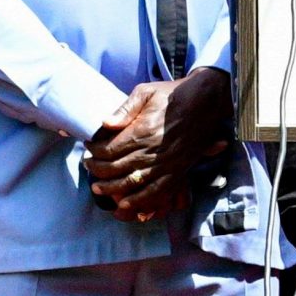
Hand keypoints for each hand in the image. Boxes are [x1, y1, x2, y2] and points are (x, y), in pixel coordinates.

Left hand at [86, 69, 233, 222]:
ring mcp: (166, 164)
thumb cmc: (174, 95)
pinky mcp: (178, 171)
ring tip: (99, 188)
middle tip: (88, 167)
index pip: (109, 149)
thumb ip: (124, 109)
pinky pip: (157, 192)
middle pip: (117, 168)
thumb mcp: (146, 92)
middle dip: (98, 171)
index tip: (88, 148)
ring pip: (133, 183)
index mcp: (142, 131)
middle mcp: (152, 151)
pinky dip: (140, 201)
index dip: (94, 151)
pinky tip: (126, 204)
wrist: (206, 101)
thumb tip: (104, 123)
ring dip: (113, 189)